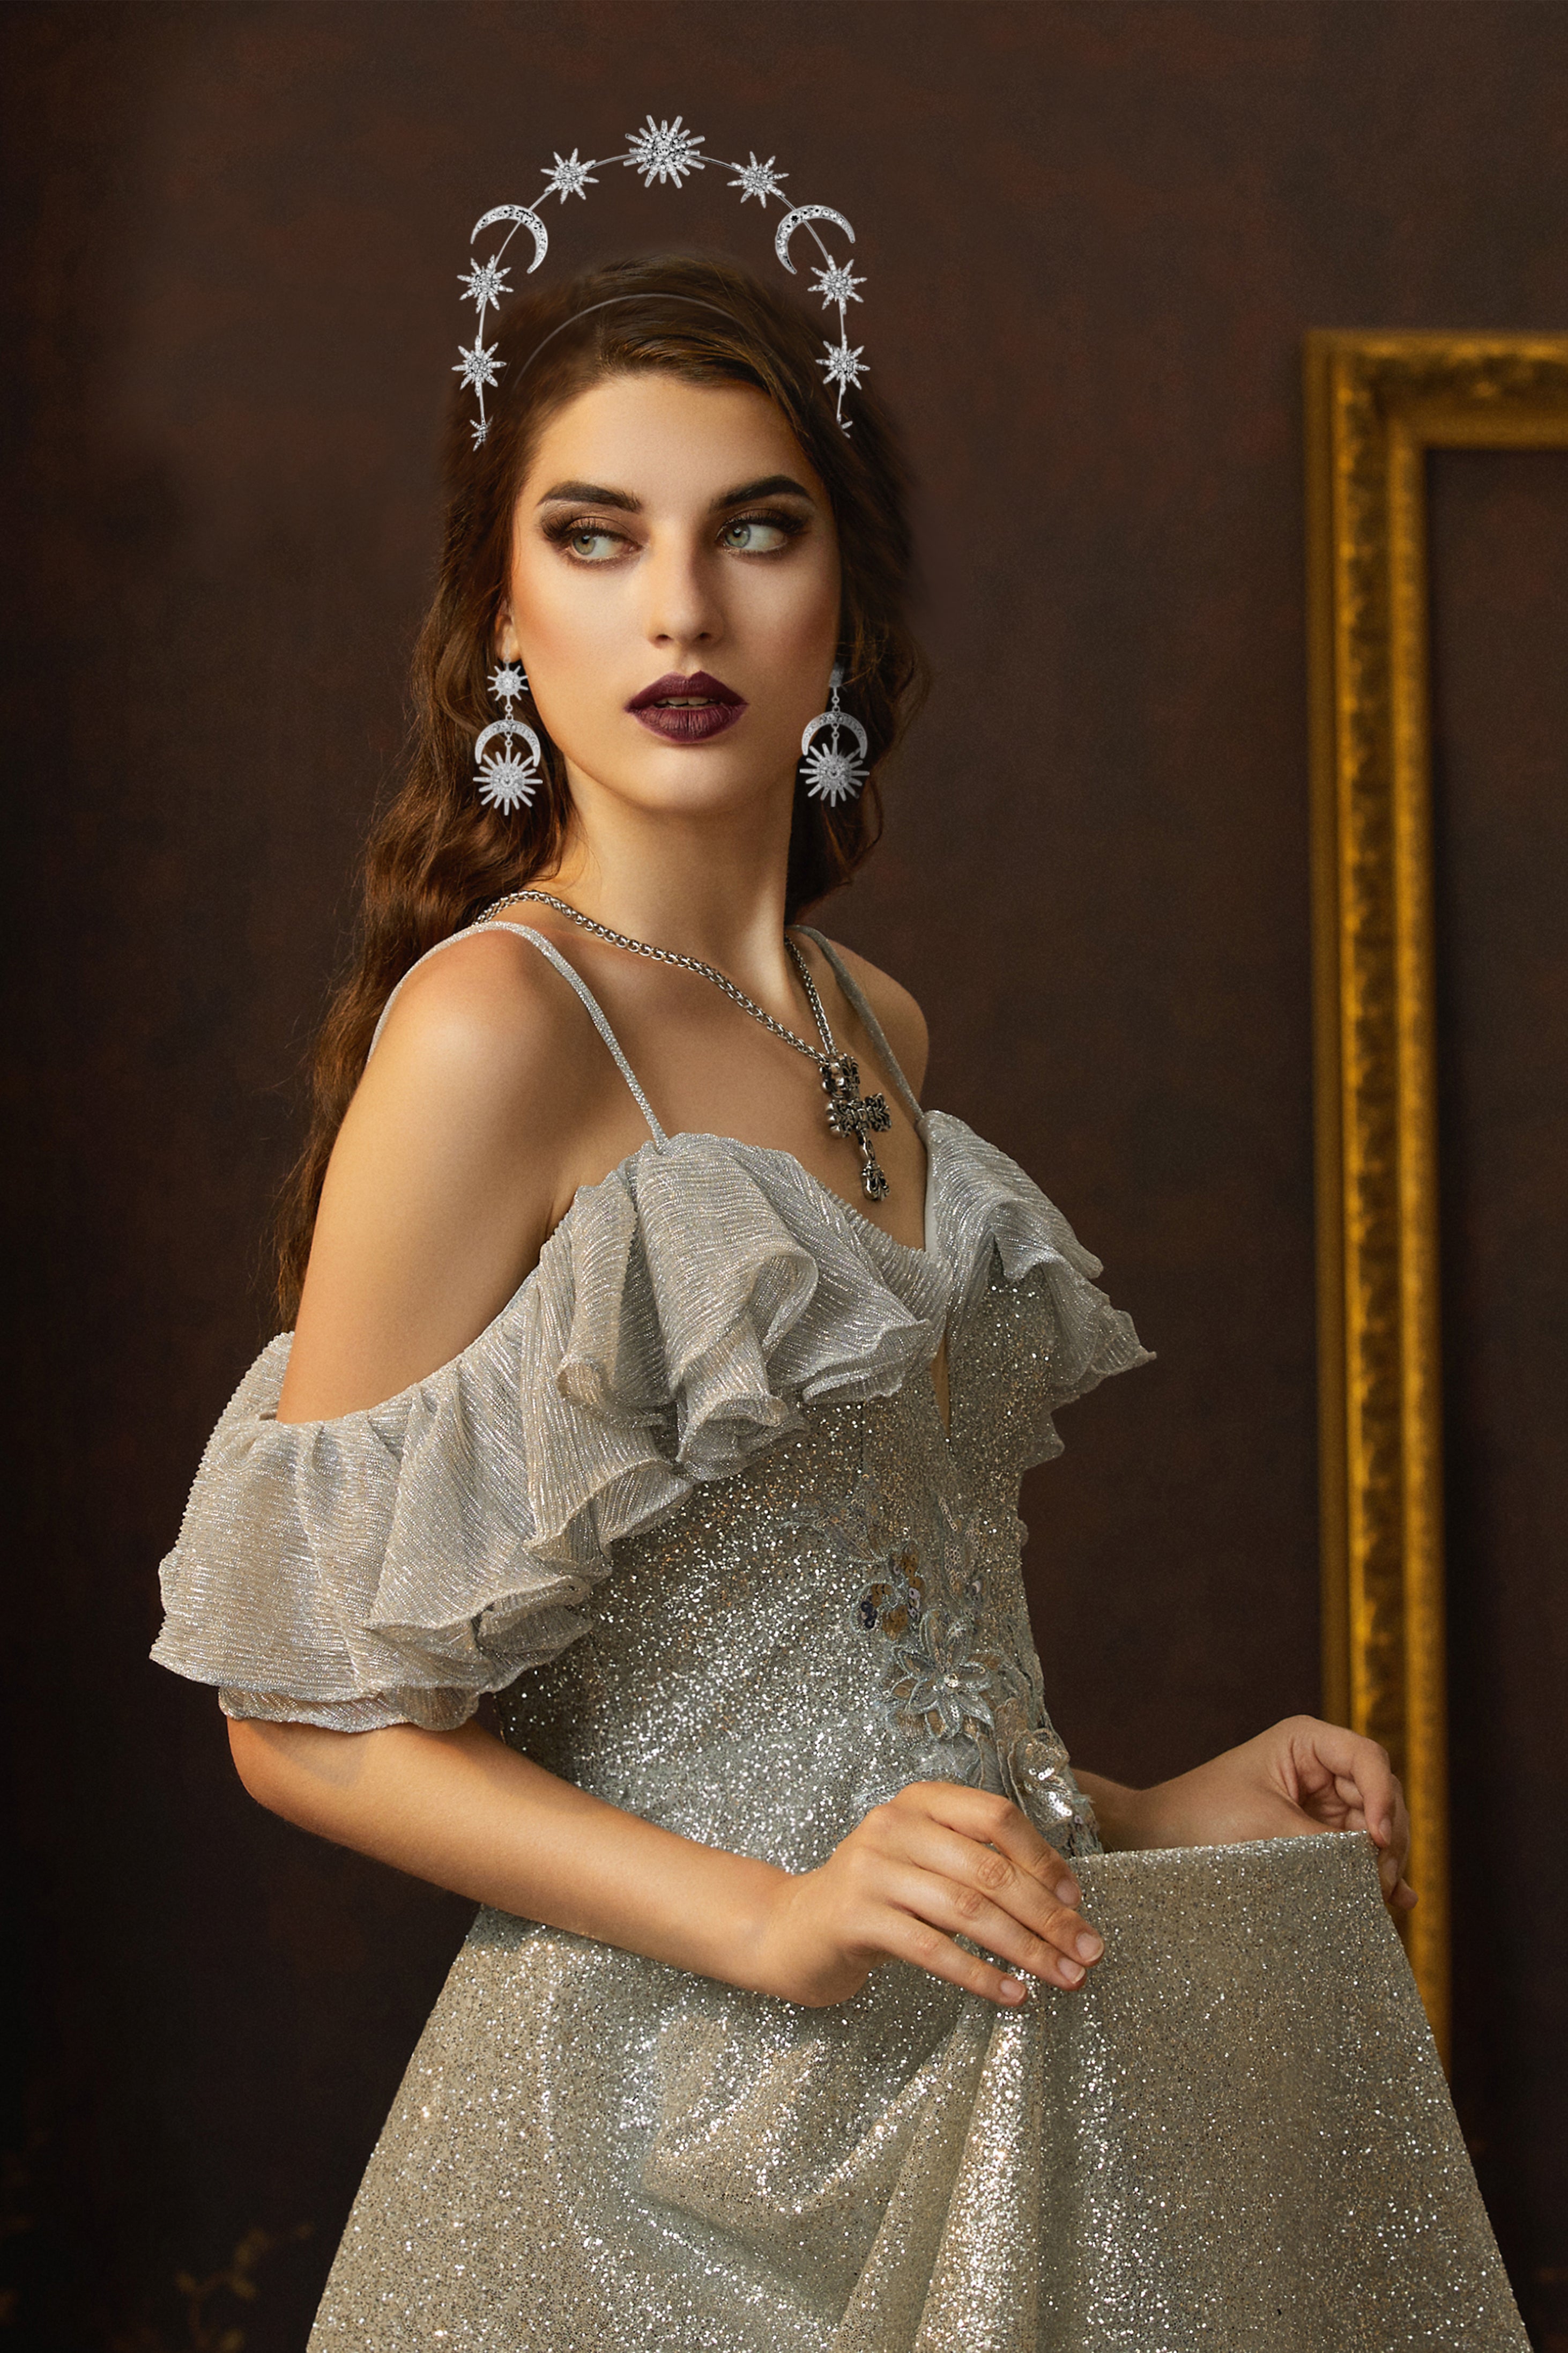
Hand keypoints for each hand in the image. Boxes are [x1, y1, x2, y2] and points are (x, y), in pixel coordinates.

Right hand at [746, 1781, 1105, 2009]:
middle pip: (990, 1869)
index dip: (1043, 1858)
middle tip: (1088, 1952)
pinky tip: (1014, 1996)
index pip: (996, 1817)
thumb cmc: (878, 1898)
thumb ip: (976, 1865)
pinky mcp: (856, 1917)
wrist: (794, 1929)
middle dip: (1048, 1916)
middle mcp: (894, 1825)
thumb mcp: (924, 1863)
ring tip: (1063, 1979)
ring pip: (968, 1911)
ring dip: (1026, 1950)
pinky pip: (934, 1950)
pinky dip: (982, 1976)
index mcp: (920, 1802)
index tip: (1077, 1902)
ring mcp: (872, 1868)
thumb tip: (1064, 1904)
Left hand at [1121, 1715, 1415, 1913]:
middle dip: (1387, 1837)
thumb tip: (1379, 1876)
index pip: (1368, 1758)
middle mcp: (1320, 1766)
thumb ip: (1327, 1847)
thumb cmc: (1204, 1816)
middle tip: (1382, 1882)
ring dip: (1385, 1860)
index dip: (1383, 1798)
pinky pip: (1357, 1849)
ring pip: (1375, 1826)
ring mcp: (1321, 1800)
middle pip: (1381, 1794)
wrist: (1159, 1837)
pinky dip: (1375, 1873)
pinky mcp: (1317, 1833)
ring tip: (1384, 1897)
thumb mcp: (1269, 1828)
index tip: (1375, 1839)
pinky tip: (1400, 1900)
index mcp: (1306, 1741)